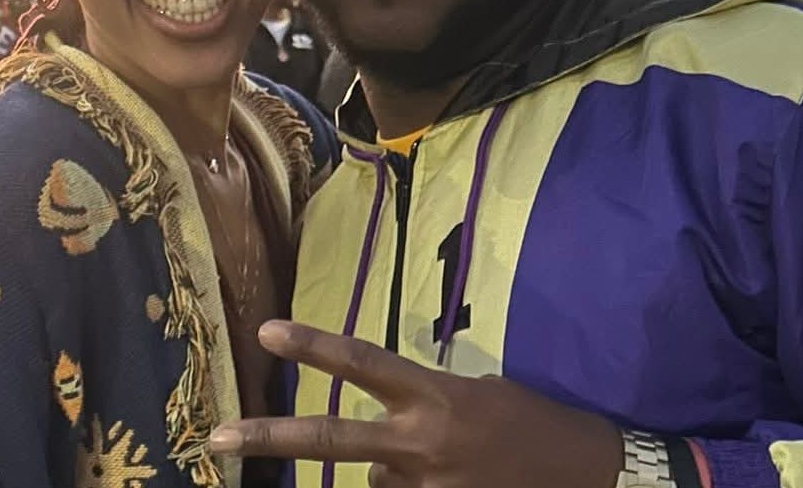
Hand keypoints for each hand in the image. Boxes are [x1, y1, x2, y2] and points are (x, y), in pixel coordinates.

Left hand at [209, 321, 622, 487]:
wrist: (586, 473)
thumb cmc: (531, 421)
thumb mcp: (476, 394)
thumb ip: (420, 407)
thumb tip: (380, 439)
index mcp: (434, 397)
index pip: (362, 364)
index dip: (314, 346)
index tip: (266, 330)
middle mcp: (421, 442)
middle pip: (330, 441)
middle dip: (269, 439)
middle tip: (216, 439)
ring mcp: (427, 486)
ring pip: (373, 481)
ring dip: (393, 473)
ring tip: (449, 461)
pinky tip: (450, 477)